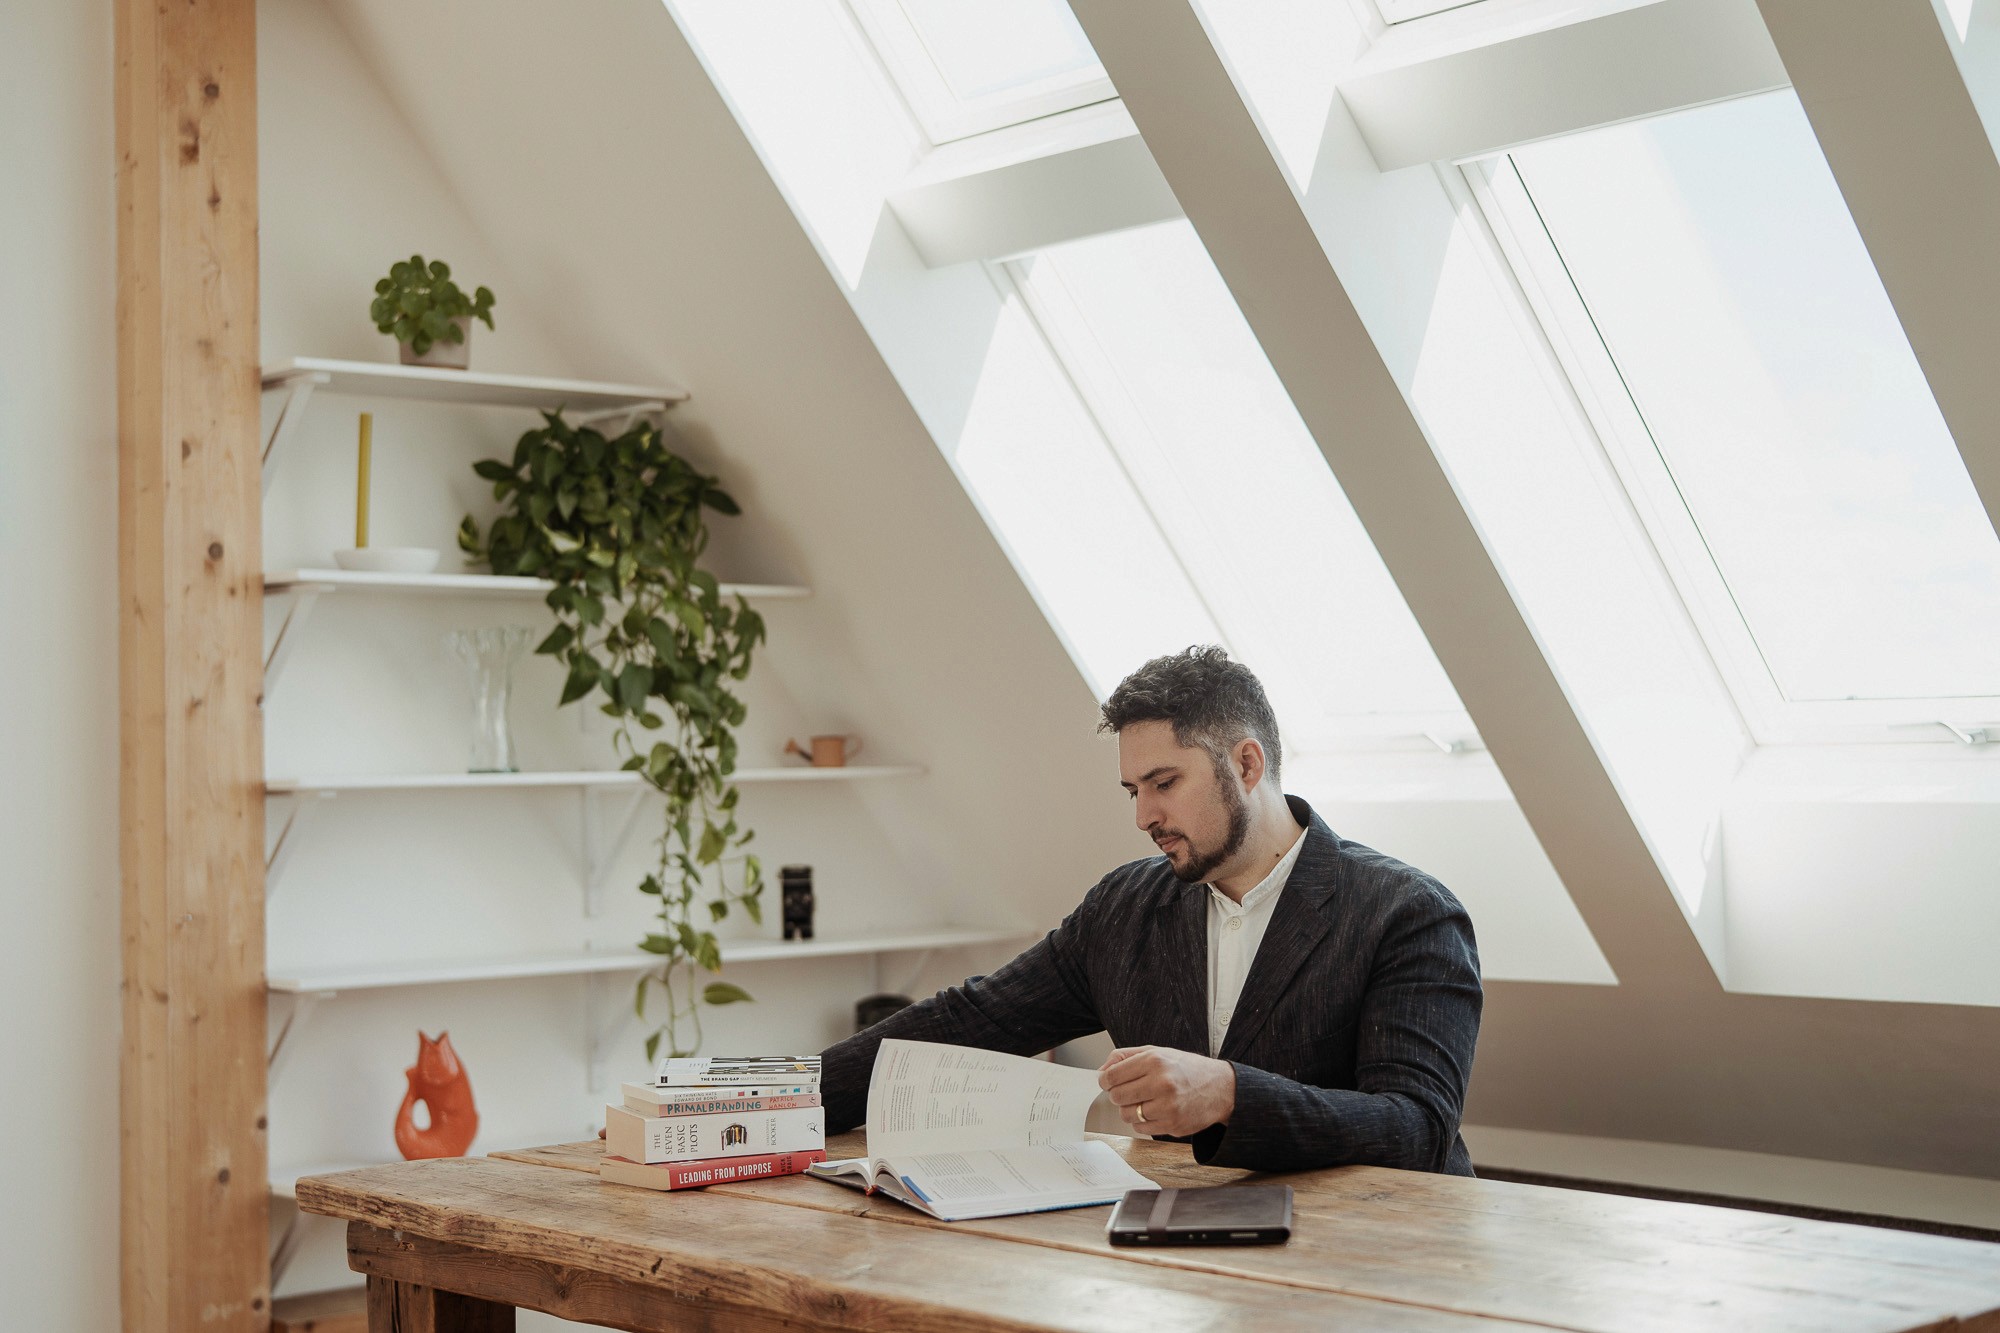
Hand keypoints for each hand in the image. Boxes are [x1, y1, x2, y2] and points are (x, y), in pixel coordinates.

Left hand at [1097, 1045, 1234, 1138]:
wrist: (1221, 1088)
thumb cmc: (1187, 1068)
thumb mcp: (1157, 1051)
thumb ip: (1126, 1056)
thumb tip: (1102, 1071)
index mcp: (1155, 1061)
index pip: (1112, 1076)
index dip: (1105, 1080)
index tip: (1108, 1082)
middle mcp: (1161, 1083)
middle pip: (1117, 1096)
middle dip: (1117, 1095)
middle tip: (1127, 1092)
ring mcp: (1168, 1106)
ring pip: (1127, 1115)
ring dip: (1129, 1110)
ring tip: (1142, 1101)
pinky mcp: (1173, 1125)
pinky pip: (1141, 1128)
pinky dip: (1142, 1122)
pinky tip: (1153, 1111)